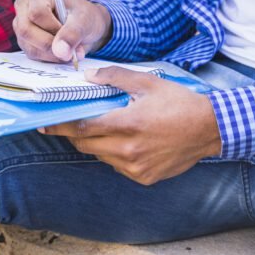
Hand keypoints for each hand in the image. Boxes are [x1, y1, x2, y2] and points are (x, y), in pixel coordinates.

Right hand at [14, 0, 111, 65]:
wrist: (85, 28)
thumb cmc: (84, 17)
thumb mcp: (84, 21)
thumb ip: (72, 33)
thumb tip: (60, 51)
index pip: (37, 12)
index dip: (53, 27)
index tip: (69, 31)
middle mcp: (25, 7)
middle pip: (26, 30)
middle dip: (50, 44)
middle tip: (70, 49)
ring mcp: (22, 25)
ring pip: (29, 45)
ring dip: (52, 54)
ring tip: (71, 51)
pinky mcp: (25, 41)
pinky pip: (32, 54)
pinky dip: (50, 58)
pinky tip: (63, 53)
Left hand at [40, 67, 222, 184]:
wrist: (209, 129)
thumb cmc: (179, 102)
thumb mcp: (147, 82)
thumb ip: (115, 77)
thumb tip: (88, 77)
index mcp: (127, 124)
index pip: (82, 128)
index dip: (61, 126)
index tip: (45, 124)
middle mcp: (129, 150)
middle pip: (87, 145)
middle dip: (75, 135)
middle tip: (68, 123)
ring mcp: (136, 168)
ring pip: (101, 156)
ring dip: (96, 143)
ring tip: (102, 127)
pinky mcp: (144, 177)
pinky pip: (117, 166)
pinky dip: (113, 153)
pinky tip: (124, 140)